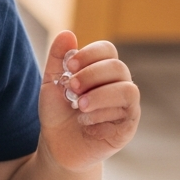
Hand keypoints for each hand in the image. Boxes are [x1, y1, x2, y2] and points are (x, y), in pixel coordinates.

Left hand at [38, 31, 139, 171]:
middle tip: (71, 88)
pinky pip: (126, 111)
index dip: (89, 54)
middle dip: (91, 75)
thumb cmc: (58, 112)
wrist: (57, 145)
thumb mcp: (52, 83)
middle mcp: (118, 84)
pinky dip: (102, 113)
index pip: (107, 50)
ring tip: (78, 106)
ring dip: (99, 95)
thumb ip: (58, 59)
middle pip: (117, 67)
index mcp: (101, 71)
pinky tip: (85, 121)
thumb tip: (67, 33)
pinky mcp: (128, 125)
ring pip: (127, 88)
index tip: (68, 66)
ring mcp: (126, 105)